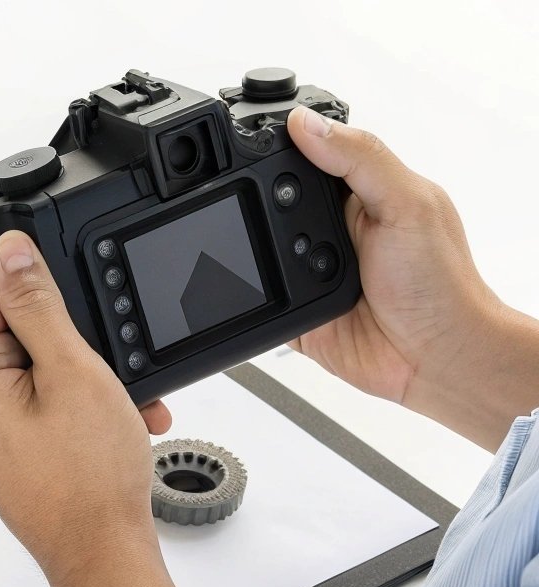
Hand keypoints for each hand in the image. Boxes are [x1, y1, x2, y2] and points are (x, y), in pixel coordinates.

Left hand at [0, 230, 169, 583]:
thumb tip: (8, 253)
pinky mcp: (8, 449)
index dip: (23, 271)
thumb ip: (36, 306)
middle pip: (7, 323)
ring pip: (31, 366)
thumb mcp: (72, 372)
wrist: (101, 556)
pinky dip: (77, 403)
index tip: (62, 291)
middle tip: (101, 361)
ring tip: (118, 401)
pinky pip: (38, 403)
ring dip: (81, 370)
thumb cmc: (88, 482)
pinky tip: (113, 421)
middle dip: (64, 331)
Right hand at [288, 106, 538, 449]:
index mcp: (361, 191)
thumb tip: (306, 123)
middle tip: (271, 217)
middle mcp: (333, 227)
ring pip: (257, 247)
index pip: (310, 155)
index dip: (282, 147)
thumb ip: (361, 158)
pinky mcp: (292, 308)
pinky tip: (262, 288)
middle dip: (261, 206)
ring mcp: (309, 269)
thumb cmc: (440, 285)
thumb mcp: (407, 205)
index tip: (255, 143)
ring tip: (283, 260)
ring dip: (256, 252)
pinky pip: (255, 294)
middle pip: (272, 201)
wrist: (434, 358)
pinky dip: (249, 291)